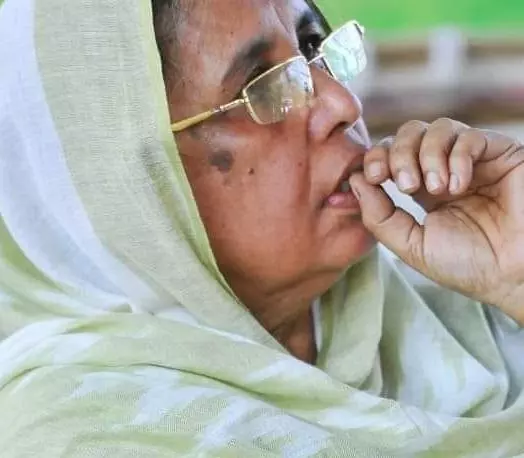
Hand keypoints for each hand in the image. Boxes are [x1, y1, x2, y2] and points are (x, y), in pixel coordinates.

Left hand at [349, 118, 523, 323]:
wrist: (515, 275)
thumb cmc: (467, 265)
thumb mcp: (411, 245)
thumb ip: (379, 216)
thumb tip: (354, 180)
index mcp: (422, 189)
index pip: (390, 154)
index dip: (376, 157)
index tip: (372, 177)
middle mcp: (445, 169)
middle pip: (409, 133)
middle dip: (398, 154)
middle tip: (406, 186)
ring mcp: (473, 160)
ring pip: (437, 128)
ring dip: (427, 155)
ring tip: (436, 189)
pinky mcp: (501, 154)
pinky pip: (470, 137)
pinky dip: (458, 158)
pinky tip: (458, 186)